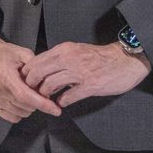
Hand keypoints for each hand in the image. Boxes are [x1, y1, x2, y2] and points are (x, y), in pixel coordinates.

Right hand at [0, 29, 61, 123]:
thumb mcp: (22, 53)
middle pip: (26, 105)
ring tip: (26, 92)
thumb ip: (37, 66)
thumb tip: (50, 81)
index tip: (56, 109)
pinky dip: (21, 112)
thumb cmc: (2, 54)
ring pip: (21, 113)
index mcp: (4, 74)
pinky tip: (19, 100)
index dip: (43, 104)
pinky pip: (12, 117)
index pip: (26, 96)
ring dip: (29, 107)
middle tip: (38, 91)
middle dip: (38, 101)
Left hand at [22, 41, 150, 107]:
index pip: (36, 60)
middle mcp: (69, 58)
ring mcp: (80, 72)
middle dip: (32, 85)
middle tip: (33, 92)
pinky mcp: (91, 85)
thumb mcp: (75, 51)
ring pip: (50, 84)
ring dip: (45, 94)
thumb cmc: (99, 57)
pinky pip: (69, 96)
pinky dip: (62, 101)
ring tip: (47, 98)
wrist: (125, 60)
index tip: (27, 81)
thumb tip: (42, 69)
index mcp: (64, 50)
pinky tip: (62, 102)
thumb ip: (59, 58)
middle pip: (38, 72)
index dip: (28, 73)